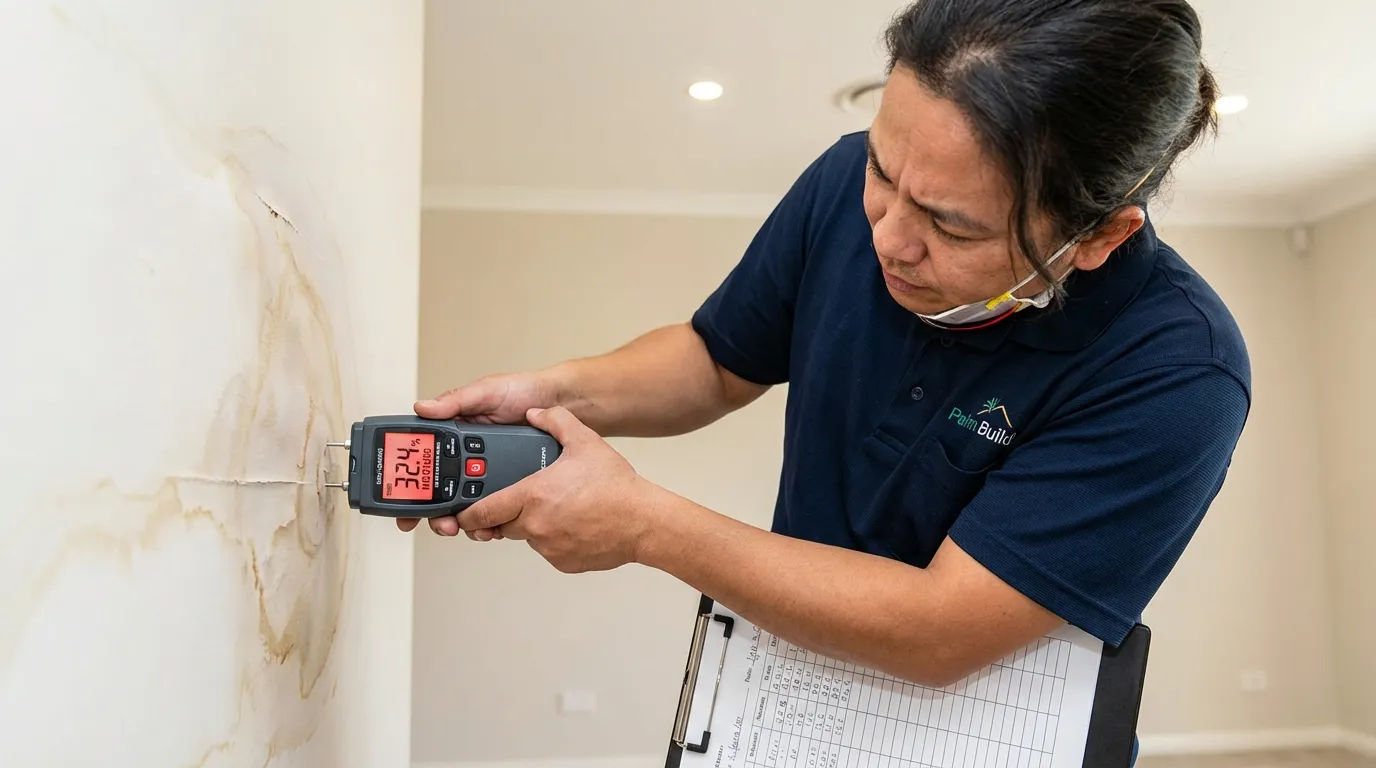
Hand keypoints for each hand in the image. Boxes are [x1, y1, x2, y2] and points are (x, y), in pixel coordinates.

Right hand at [398, 370, 564, 536]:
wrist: (559, 401)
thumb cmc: (522, 391)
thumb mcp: (485, 391)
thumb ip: (455, 400)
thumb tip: (424, 409)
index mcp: (456, 435)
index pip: (426, 463)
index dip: (412, 486)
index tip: (403, 505)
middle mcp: (469, 457)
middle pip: (443, 492)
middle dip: (437, 514)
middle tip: (442, 523)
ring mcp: (489, 473)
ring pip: (469, 506)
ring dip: (464, 521)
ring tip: (469, 526)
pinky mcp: (511, 485)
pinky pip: (498, 508)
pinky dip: (492, 521)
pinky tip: (493, 526)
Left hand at [456, 406, 661, 572]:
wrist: (643, 521)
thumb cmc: (616, 487)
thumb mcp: (585, 442)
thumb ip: (555, 420)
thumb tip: (536, 413)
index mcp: (532, 496)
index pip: (482, 512)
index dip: (467, 514)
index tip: (461, 513)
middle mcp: (535, 525)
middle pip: (501, 525)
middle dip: (504, 515)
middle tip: (520, 501)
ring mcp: (548, 547)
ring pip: (526, 537)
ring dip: (533, 525)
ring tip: (560, 507)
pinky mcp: (562, 562)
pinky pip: (548, 550)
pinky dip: (554, 538)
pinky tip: (574, 523)